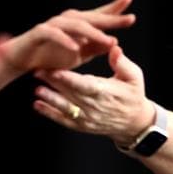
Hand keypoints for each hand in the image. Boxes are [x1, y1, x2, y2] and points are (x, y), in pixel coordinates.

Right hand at [0, 0, 135, 73]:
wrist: (20, 60)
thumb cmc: (48, 57)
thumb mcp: (77, 56)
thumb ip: (94, 48)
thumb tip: (115, 42)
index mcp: (76, 24)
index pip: (98, 15)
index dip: (114, 10)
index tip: (131, 7)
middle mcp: (66, 20)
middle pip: (91, 17)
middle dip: (110, 18)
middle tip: (129, 20)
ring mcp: (52, 24)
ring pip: (75, 25)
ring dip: (92, 33)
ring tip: (107, 40)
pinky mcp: (39, 33)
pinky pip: (54, 34)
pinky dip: (65, 41)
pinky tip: (76, 48)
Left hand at [33, 44, 154, 144]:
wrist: (134, 123)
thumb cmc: (133, 95)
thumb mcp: (135, 77)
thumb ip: (122, 63)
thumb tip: (114, 48)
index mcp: (106, 93)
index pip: (85, 85)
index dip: (69, 80)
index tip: (56, 71)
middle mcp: (95, 107)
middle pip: (71, 94)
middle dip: (54, 83)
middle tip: (38, 71)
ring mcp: (87, 118)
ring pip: (65, 108)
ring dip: (50, 99)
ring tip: (38, 90)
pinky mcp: (82, 126)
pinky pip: (64, 120)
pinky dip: (50, 114)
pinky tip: (38, 105)